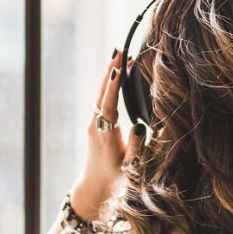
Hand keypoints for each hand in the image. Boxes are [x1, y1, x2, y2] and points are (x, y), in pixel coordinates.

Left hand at [69, 48, 147, 221]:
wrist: (95, 185)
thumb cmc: (116, 177)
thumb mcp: (130, 167)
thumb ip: (136, 147)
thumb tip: (138, 126)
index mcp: (105, 135)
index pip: (109, 105)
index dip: (113, 87)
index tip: (118, 68)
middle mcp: (96, 126)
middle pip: (102, 93)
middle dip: (110, 70)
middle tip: (118, 49)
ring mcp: (94, 123)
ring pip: (100, 93)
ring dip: (109, 73)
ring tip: (118, 54)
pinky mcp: (95, 122)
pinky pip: (102, 98)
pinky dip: (109, 83)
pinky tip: (115, 72)